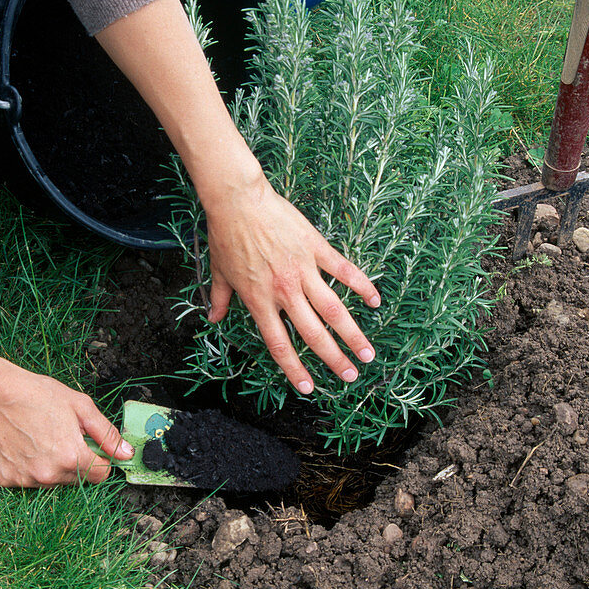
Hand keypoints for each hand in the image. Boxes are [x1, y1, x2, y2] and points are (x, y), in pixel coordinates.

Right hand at [0, 359, 134, 487]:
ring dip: (52, 465)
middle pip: (76, 478)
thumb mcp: (81, 407)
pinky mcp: (6, 479)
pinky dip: (28, 466)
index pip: (101, 474)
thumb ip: (107, 434)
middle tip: (60, 436)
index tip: (91, 447)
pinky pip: (27, 479)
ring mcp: (26, 479)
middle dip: (75, 460)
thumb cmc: (38, 394)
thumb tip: (126, 453)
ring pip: (51, 480)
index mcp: (71, 457)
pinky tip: (23, 445)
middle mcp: (49, 474)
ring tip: (39, 438)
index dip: (100, 459)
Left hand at [204, 178, 380, 393]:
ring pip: (334, 309)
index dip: (294, 369)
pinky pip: (344, 271)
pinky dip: (362, 285)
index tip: (308, 387)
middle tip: (351, 375)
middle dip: (334, 358)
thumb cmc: (226, 235)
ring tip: (367, 353)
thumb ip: (219, 299)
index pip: (279, 344)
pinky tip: (375, 300)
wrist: (238, 201)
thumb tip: (213, 319)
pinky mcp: (316, 248)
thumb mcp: (219, 272)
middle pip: (313, 334)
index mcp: (259, 301)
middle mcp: (284, 292)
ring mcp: (302, 270)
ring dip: (352, 333)